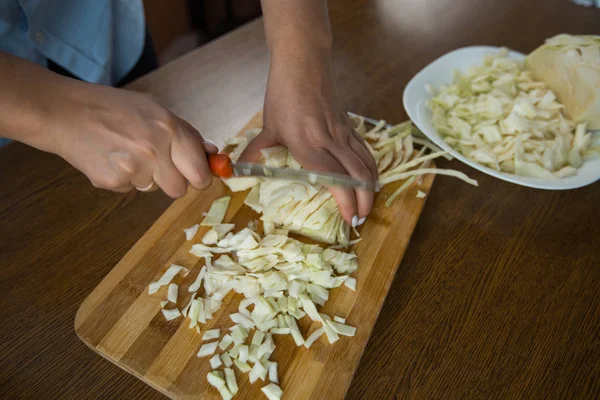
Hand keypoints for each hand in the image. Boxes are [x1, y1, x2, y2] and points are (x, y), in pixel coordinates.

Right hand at [46, 84, 216, 197]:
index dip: (201, 177)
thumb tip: (213, 153)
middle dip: (175, 181)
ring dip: (148, 176)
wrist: (65, 112)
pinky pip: (131, 189)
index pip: (200, 173)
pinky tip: (112, 157)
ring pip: (154, 189)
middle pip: (179, 190)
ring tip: (128, 152)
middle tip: (162, 165)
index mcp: (169, 129)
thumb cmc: (114, 107)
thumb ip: (187, 133)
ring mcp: (132, 169)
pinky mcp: (112, 182)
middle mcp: (154, 151)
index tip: (198, 175)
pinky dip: (125, 178)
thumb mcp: (156, 109)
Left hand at [239, 52, 377, 223]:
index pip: (334, 179)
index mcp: (309, 144)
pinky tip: (370, 179)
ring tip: (368, 205)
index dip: (345, 201)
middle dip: (363, 201)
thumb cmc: (284, 92)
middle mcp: (331, 140)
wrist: (304, 61)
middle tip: (360, 220)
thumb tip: (236, 170)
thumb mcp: (269, 124)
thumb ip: (258, 150)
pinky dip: (371, 168)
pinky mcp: (349, 125)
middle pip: (357, 176)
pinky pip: (365, 150)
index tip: (347, 219)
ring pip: (366, 163)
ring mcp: (343, 132)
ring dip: (371, 187)